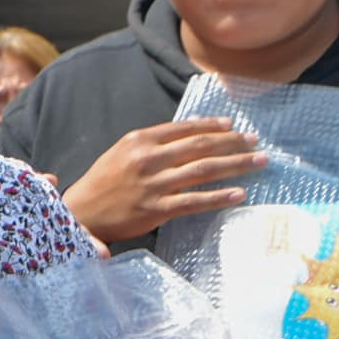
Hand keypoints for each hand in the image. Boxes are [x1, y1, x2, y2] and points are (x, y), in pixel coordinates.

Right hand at [59, 118, 266, 243]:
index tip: (235, 127)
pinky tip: (239, 193)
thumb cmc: (103, 182)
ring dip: (236, 164)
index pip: (185, 128)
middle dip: (233, 143)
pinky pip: (195, 201)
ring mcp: (153, 184)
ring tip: (259, 162)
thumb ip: (154, 143)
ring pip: (203, 170)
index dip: (213, 126)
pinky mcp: (155, 210)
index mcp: (140, 140)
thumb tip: (189, 133)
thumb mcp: (122, 152)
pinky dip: (219, 197)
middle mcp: (148, 158)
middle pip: (200, 146)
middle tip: (257, 142)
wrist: (79, 212)